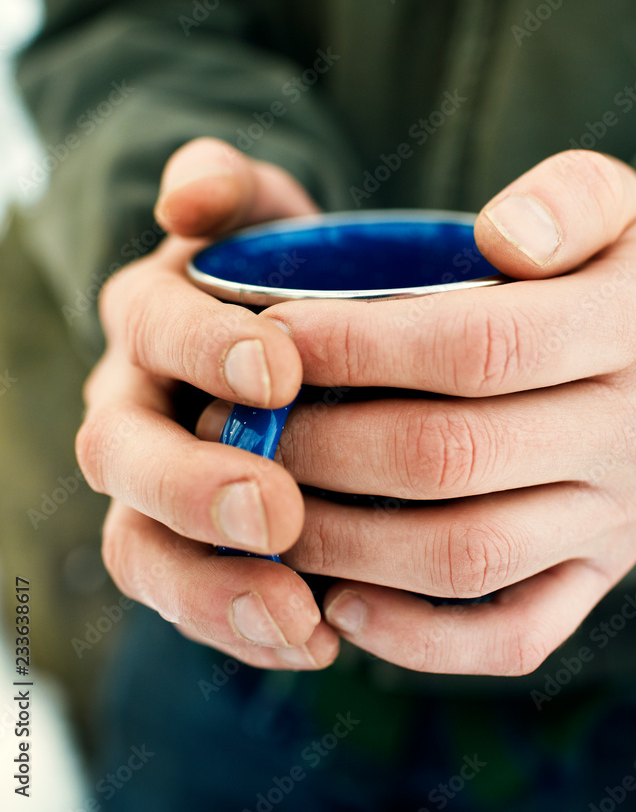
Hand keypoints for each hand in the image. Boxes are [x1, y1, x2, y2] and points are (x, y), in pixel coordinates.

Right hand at [76, 137, 339, 669]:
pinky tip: (321, 639)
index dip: (203, 350)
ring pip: (143, 547)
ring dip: (213, 589)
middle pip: (123, 456)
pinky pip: (193, 599)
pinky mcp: (188, 548)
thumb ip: (224, 186)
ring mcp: (153, 485)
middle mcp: (133, 406)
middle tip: (276, 510)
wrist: (289, 331)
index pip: (151, 329)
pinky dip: (246, 626)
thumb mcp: (258, 211)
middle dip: (193, 486)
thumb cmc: (281, 268)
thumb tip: (189, 197)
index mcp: (148, 320)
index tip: (283, 370)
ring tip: (299, 619)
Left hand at [235, 149, 635, 675]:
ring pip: (466, 557)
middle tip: (236, 425)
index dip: (359, 345)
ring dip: (344, 542)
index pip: (477, 346)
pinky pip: (511, 637)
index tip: (270, 335)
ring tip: (261, 505)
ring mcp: (614, 521)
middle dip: (323, 444)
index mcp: (630, 330)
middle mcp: (631, 437)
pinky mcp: (595, 576)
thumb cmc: (615, 270)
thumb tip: (503, 239)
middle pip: (450, 456)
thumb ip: (567, 199)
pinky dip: (419, 640)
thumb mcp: (611, 204)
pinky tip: (339, 605)